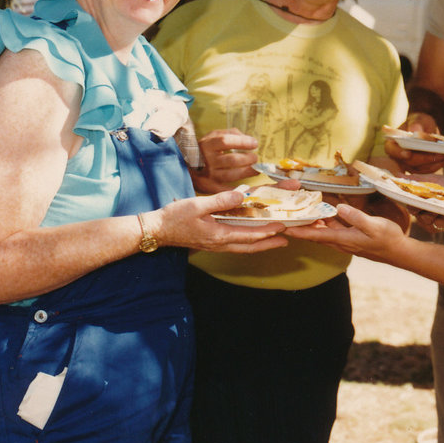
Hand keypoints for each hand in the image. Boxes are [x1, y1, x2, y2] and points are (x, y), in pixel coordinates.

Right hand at [149, 191, 287, 253]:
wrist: (156, 230)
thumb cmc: (174, 217)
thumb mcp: (197, 205)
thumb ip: (220, 201)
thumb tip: (241, 196)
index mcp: (218, 235)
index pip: (249, 235)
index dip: (267, 231)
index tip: (282, 227)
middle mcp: (220, 243)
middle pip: (251, 245)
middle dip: (270, 242)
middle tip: (287, 239)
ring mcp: (216, 245)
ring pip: (244, 246)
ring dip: (261, 243)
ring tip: (276, 239)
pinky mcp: (212, 242)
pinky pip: (236, 243)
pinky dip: (248, 240)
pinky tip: (253, 235)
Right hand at [191, 128, 259, 192]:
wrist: (185, 167)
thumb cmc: (204, 150)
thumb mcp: (212, 137)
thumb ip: (230, 134)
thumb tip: (248, 139)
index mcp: (207, 145)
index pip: (225, 141)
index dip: (242, 142)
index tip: (255, 143)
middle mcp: (206, 160)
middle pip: (232, 160)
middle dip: (248, 159)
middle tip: (255, 158)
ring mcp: (208, 175)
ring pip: (232, 175)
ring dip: (248, 172)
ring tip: (255, 170)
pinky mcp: (210, 188)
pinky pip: (227, 190)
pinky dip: (239, 190)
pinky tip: (247, 187)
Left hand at [286, 202, 407, 260]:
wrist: (399, 251)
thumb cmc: (388, 239)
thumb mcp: (374, 226)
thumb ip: (356, 217)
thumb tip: (339, 208)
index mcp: (343, 239)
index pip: (316, 235)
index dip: (299, 231)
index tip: (283, 228)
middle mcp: (341, 240)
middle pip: (315, 233)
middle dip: (300, 226)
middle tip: (286, 215)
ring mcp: (345, 239)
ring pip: (323, 230)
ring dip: (311, 222)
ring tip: (298, 210)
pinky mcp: (350, 236)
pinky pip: (332, 228)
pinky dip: (324, 220)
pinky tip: (321, 211)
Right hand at [383, 112, 443, 173]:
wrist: (425, 130)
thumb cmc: (419, 123)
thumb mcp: (418, 119)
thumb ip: (416, 124)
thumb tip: (415, 132)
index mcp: (393, 143)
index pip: (391, 150)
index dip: (398, 153)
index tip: (408, 153)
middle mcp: (398, 157)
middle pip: (408, 162)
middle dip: (424, 159)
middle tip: (438, 153)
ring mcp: (409, 165)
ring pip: (420, 169)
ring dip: (433, 163)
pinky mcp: (419, 169)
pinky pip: (428, 170)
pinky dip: (438, 164)